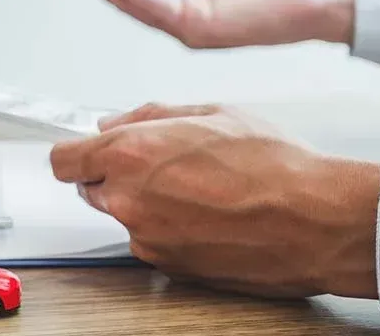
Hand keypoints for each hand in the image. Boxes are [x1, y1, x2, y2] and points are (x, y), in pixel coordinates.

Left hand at [50, 104, 379, 298]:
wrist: (316, 220)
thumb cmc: (273, 163)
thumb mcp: (211, 112)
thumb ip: (148, 115)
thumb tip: (112, 122)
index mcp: (131, 153)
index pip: (63, 161)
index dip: (76, 154)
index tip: (88, 152)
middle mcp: (129, 199)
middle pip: (90, 189)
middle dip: (114, 176)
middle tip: (161, 165)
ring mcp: (147, 238)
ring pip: (124, 216)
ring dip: (145, 203)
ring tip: (198, 190)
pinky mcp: (168, 267)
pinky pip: (152, 241)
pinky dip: (169, 230)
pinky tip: (208, 216)